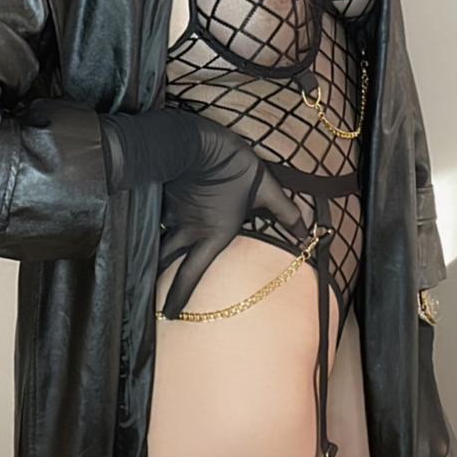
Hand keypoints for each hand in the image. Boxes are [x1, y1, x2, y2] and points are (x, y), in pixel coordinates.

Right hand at [157, 153, 308, 319]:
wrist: (202, 142)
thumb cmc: (236, 167)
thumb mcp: (267, 189)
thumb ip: (286, 214)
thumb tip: (307, 235)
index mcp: (213, 234)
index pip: (191, 273)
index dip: (178, 296)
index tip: (170, 314)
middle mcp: (189, 229)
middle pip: (166, 261)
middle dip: (157, 280)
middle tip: (149, 297)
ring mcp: (173, 213)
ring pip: (159, 238)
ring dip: (155, 251)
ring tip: (148, 263)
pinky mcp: (164, 196)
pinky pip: (156, 217)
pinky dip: (154, 223)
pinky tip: (149, 224)